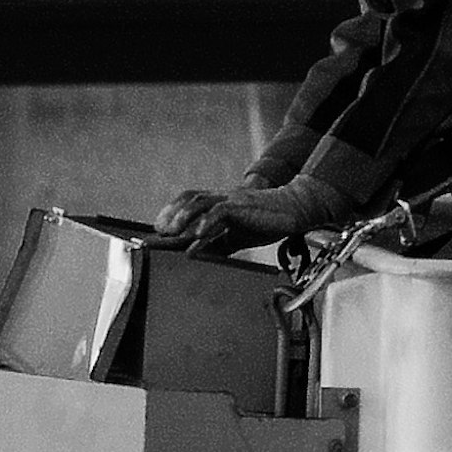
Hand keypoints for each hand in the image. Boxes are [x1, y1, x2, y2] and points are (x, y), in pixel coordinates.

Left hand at [151, 183, 309, 254]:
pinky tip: (197, 234)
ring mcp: (231, 200)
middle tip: (160, 231)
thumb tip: (192, 253)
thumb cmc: (266, 222)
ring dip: (183, 216)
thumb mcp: (235, 237)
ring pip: (200, 201)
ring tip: (173, 231)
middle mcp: (221, 198)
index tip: (159, 228)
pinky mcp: (241, 206)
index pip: (189, 202)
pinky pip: (220, 211)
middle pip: (189, 198)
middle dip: (172, 213)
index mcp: (219, 203)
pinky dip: (206, 222)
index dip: (172, 212)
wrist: (292, 210)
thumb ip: (215, 244)